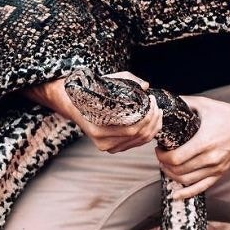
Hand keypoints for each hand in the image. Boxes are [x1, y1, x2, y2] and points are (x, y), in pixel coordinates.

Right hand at [27, 71, 161, 153]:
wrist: (72, 104)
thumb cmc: (92, 91)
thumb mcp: (109, 81)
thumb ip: (128, 81)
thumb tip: (146, 86)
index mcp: (99, 128)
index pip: (133, 128)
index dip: (148, 115)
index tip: (151, 100)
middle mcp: (103, 141)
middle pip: (139, 135)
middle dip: (153, 120)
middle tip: (156, 105)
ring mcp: (107, 146)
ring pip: (140, 141)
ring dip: (153, 127)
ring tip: (157, 112)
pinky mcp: (111, 147)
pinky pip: (135, 143)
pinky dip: (147, 133)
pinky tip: (151, 122)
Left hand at [155, 96, 229, 199]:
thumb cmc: (228, 114)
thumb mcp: (204, 104)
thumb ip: (184, 102)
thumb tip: (167, 103)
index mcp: (204, 142)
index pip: (176, 158)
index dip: (162, 156)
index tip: (159, 148)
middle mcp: (211, 158)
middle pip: (178, 171)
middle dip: (164, 164)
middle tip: (161, 155)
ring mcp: (216, 168)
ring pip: (187, 181)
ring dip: (172, 176)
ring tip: (167, 166)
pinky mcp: (221, 173)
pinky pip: (201, 188)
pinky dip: (186, 193)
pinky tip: (176, 195)